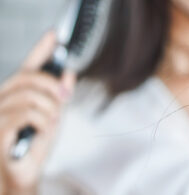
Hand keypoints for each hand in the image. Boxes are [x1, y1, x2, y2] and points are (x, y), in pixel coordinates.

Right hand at [0, 31, 74, 194]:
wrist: (24, 175)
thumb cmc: (35, 147)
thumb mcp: (54, 118)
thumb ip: (59, 97)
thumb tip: (69, 73)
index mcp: (16, 96)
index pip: (28, 67)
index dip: (40, 50)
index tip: (54, 36)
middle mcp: (2, 101)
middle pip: (27, 78)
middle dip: (52, 85)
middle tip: (65, 97)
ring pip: (29, 97)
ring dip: (49, 109)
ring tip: (52, 122)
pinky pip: (25, 115)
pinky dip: (43, 121)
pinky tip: (44, 129)